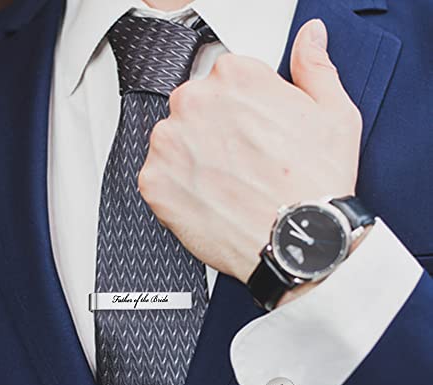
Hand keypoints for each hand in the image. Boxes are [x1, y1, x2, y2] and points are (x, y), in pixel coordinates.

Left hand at [139, 19, 362, 283]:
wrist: (297, 243)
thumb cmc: (315, 184)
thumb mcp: (333, 114)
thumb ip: (313, 67)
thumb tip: (310, 38)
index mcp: (234, 77)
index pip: (223, 82)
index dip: (241, 112)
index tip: (252, 134)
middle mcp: (193, 103)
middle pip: (194, 110)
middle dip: (213, 133)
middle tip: (242, 164)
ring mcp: (168, 144)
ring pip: (174, 144)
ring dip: (193, 161)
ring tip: (227, 185)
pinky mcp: (154, 184)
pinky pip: (159, 178)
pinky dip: (177, 190)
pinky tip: (209, 200)